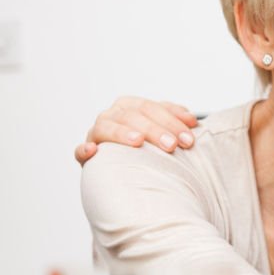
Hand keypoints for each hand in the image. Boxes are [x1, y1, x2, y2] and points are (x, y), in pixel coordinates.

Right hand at [74, 97, 197, 165]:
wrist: (127, 169)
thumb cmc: (151, 147)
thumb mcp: (164, 131)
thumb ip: (175, 122)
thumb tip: (194, 122)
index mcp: (132, 106)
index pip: (152, 107)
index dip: (172, 119)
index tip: (191, 135)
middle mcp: (113, 115)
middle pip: (133, 116)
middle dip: (156, 129)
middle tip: (174, 145)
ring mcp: (97, 133)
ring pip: (107, 127)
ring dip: (122, 133)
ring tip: (138, 141)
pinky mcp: (86, 153)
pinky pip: (80, 151)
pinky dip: (84, 150)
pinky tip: (94, 151)